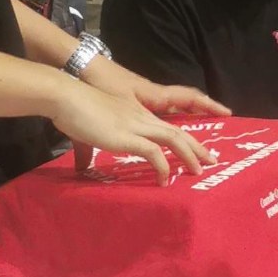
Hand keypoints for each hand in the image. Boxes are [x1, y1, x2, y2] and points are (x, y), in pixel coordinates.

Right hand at [50, 76, 214, 182]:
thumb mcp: (85, 133)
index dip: (184, 139)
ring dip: (189, 155)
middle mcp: (142, 118)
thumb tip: (81, 167)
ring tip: (198, 171)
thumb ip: (87, 150)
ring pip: (174, 139)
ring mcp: (136, 125)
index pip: (168, 126)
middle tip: (211, 161)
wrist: (66, 96)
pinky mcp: (127, 136)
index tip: (195, 152)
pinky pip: (154, 153)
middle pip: (178, 132)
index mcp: (136, 115)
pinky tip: (164, 180)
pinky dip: (163, 167)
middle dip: (197, 147)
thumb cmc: (73, 112)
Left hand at [81, 52, 229, 118]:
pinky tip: (169, 127)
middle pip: (187, 102)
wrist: (83, 66)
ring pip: (175, 105)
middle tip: (218, 128)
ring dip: (189, 114)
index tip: (227, 113)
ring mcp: (146, 95)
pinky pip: (161, 107)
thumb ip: (124, 124)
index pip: (190, 98)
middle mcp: (155, 95)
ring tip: (199, 131)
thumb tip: (126, 148)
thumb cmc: (102, 83)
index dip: (208, 106)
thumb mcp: (116, 105)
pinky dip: (171, 115)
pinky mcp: (135, 97)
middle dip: (205, 113)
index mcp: (156, 95)